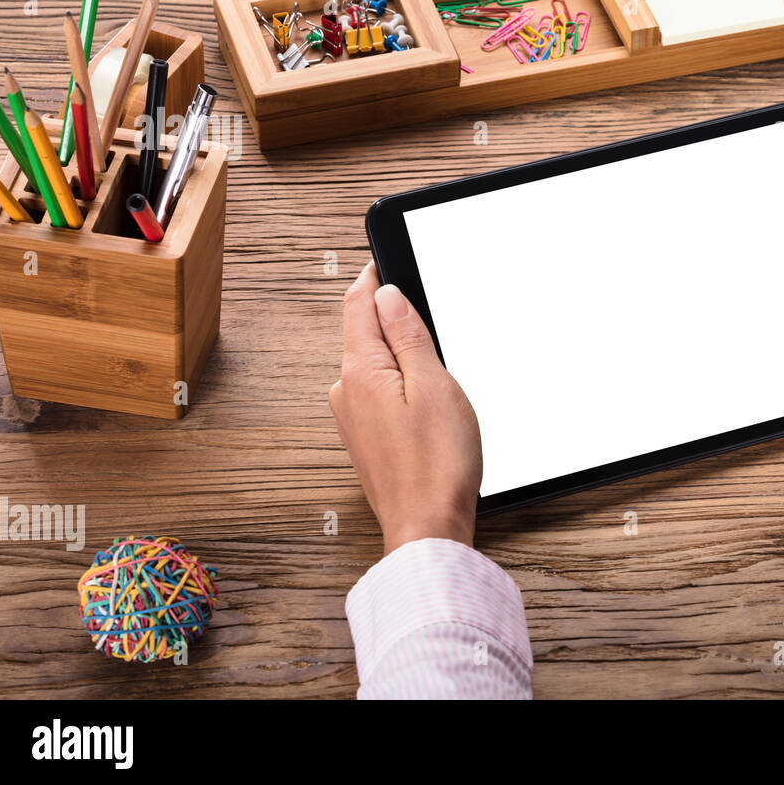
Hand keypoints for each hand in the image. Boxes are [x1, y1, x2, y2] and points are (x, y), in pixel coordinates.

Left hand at [329, 262, 482, 552]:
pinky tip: (426, 394)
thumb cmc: (437, 464)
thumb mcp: (433, 384)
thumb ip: (408, 335)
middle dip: (392, 314)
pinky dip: (400, 380)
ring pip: (374, 363)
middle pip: (365, 332)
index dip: (375, 276)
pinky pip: (379, 391)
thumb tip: (386, 295)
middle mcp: (346, 392)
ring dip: (399, 351)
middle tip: (426, 302)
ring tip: (434, 355)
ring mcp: (352, 418)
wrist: (428, 527)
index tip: (388, 256)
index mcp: (360, 372)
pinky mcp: (366, 439)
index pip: (359, 304)